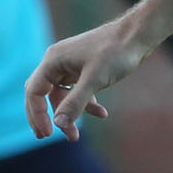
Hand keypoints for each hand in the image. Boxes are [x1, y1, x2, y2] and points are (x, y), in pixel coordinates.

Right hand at [25, 20, 144, 142]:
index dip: (37, 114)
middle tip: (46, 136)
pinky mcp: (84, 70)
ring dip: (69, 114)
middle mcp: (57, 62)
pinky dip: (86, 105)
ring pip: (61, 96)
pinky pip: (78, 91)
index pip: (34, 91)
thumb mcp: (95, 80)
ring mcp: (70, 66)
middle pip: (42, 94)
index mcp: (53, 60)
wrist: (137, 36)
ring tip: (75, 137)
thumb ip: (75, 102)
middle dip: (45, 116)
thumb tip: (59, 124)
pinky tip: (102, 114)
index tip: (48, 133)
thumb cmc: (115, 52)